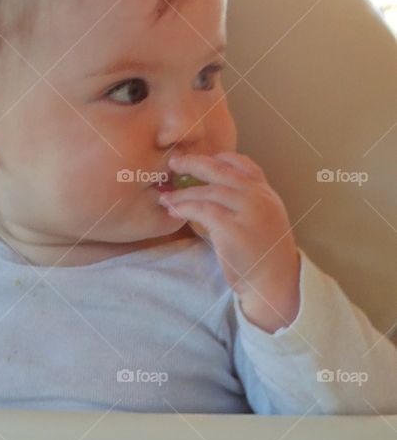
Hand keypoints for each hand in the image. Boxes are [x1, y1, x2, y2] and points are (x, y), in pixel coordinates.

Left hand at [157, 151, 300, 333]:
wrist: (274, 282)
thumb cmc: (263, 256)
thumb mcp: (263, 221)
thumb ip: (245, 205)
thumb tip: (215, 195)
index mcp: (266, 194)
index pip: (243, 164)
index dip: (220, 158)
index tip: (201, 158)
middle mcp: (258, 197)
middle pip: (221, 171)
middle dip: (194, 163)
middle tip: (174, 161)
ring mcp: (247, 211)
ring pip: (209, 191)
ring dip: (183, 192)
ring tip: (165, 196)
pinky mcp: (232, 229)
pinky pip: (202, 210)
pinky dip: (184, 207)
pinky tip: (173, 211)